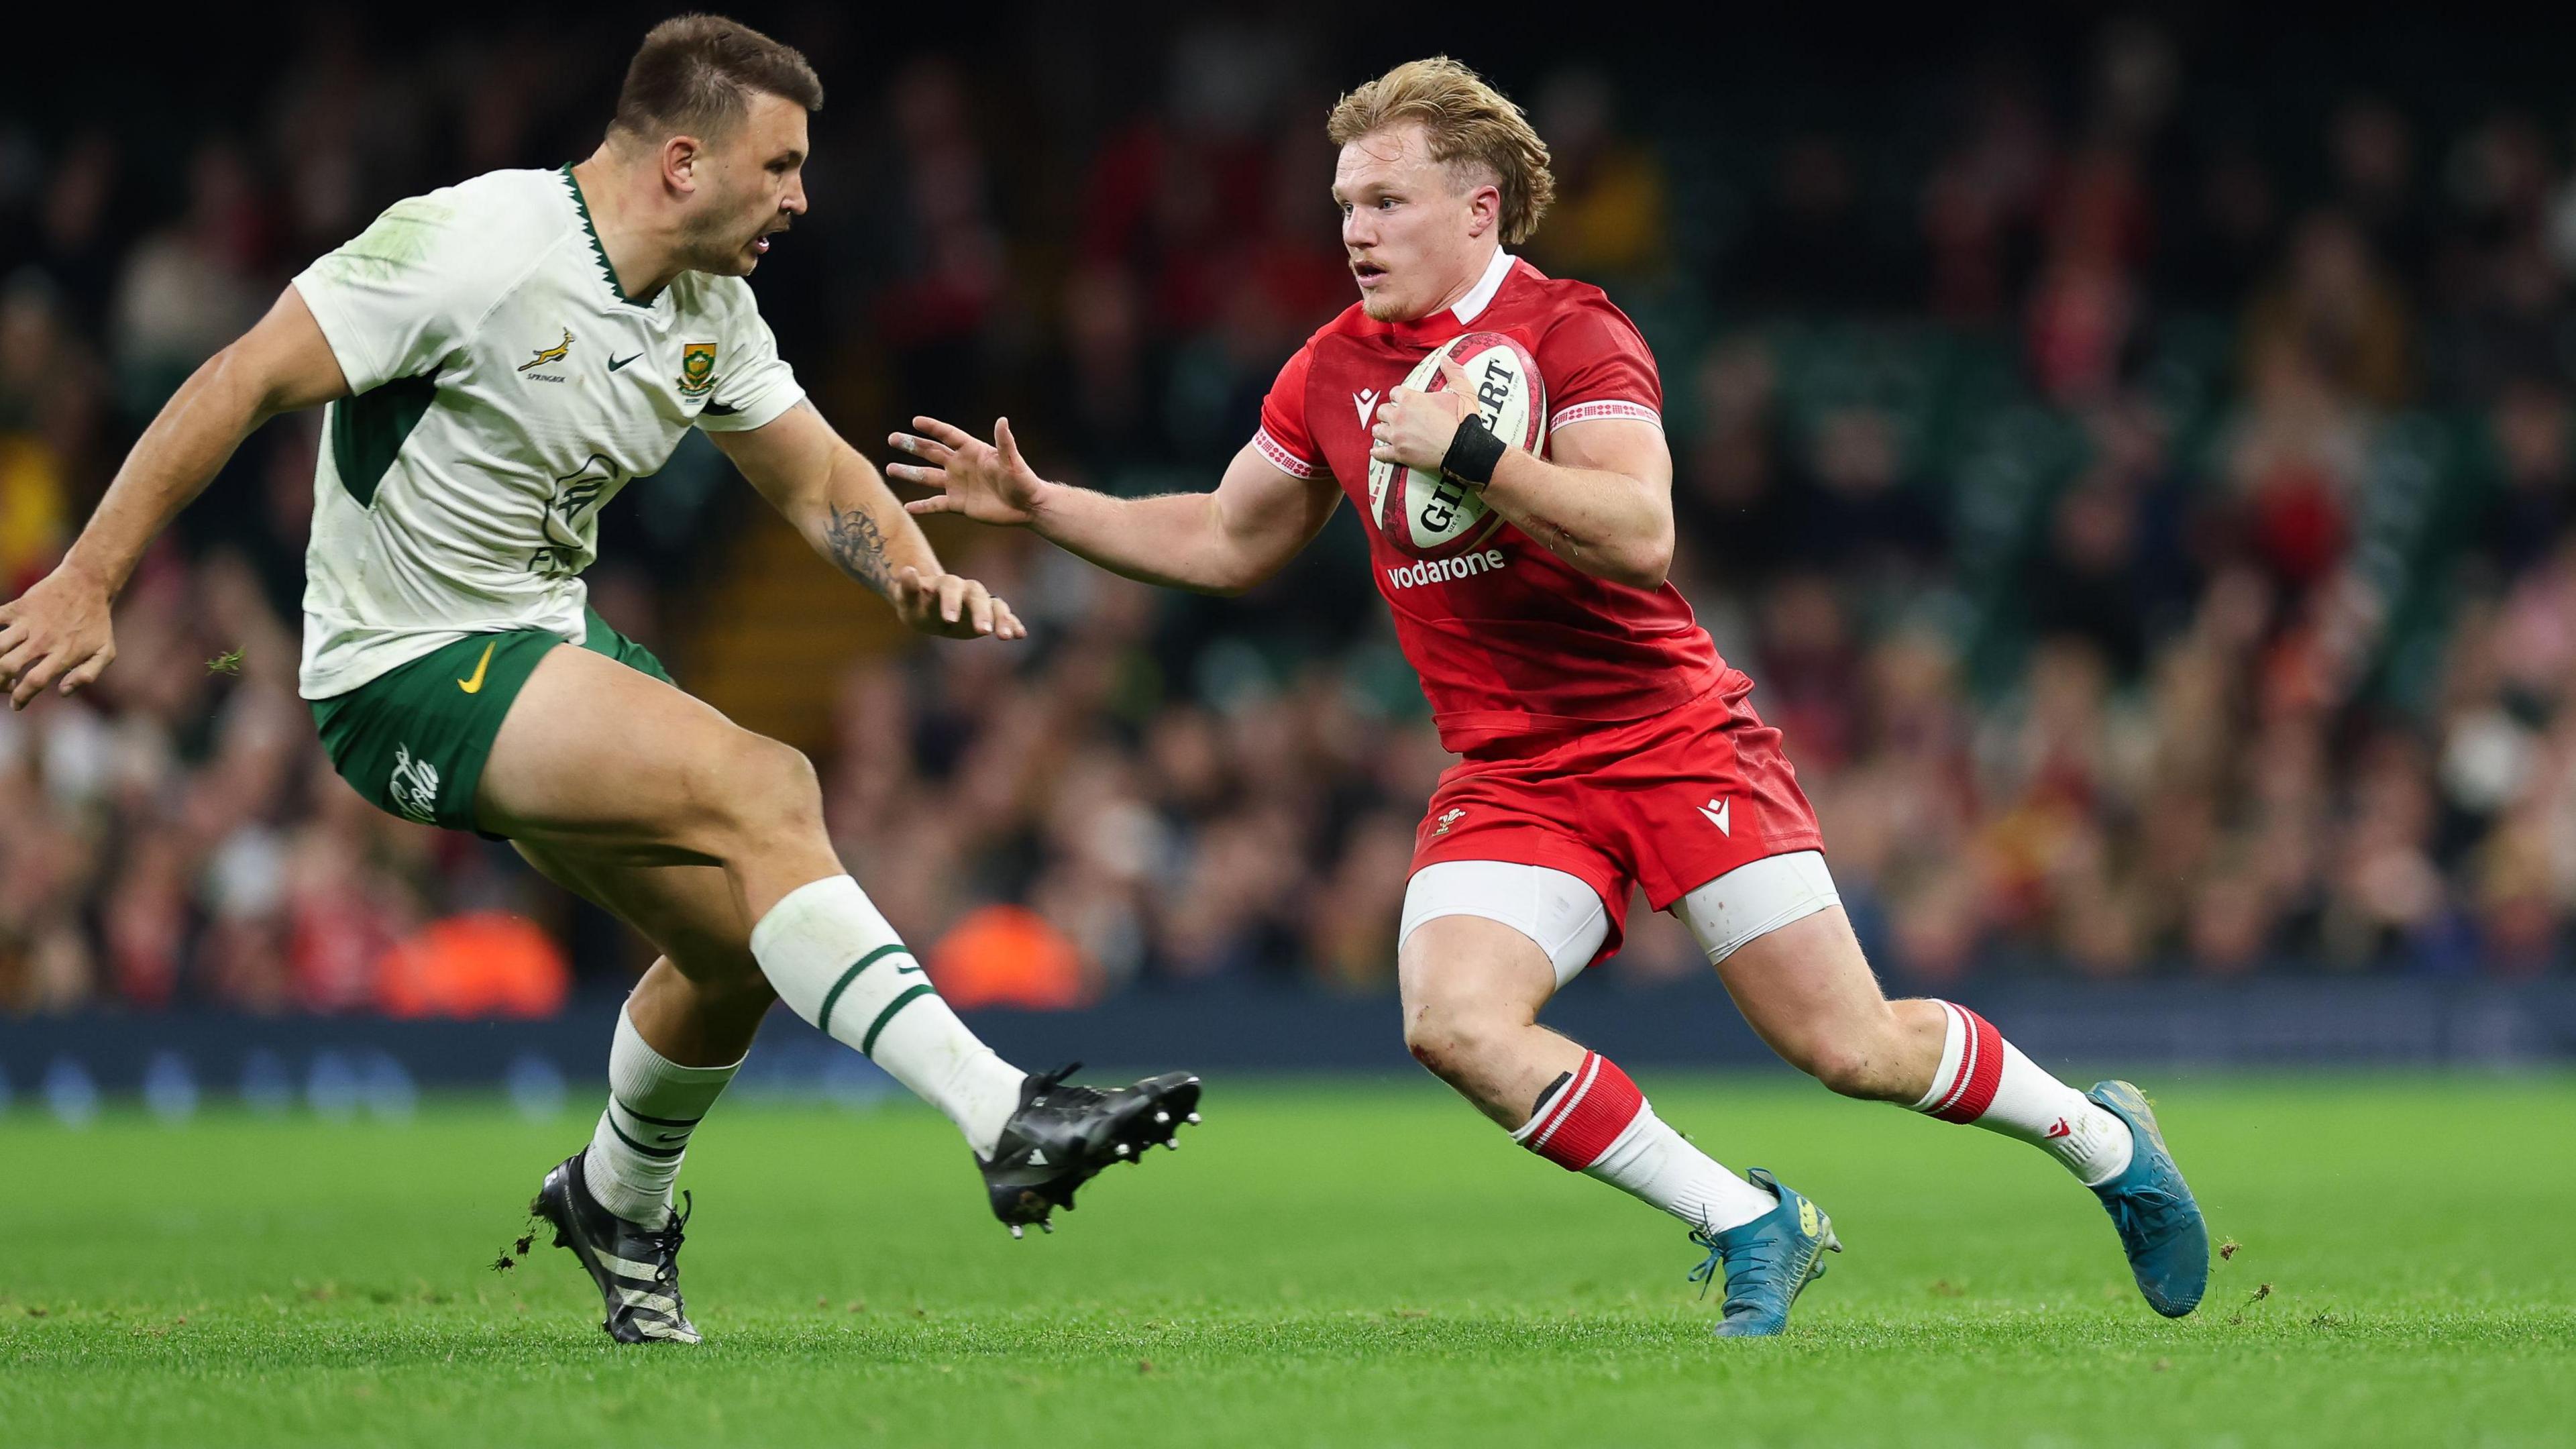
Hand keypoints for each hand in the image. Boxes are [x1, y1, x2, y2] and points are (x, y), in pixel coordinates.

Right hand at [0, 564, 117, 709]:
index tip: (17, 705)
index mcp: (62, 654)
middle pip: (6, 667)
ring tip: (0, 668)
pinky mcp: (18, 608)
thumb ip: (87, 675)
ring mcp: (28, 623)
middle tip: (5, 685)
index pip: (34, 682)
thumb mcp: (105, 652)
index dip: (21, 697)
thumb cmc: (97, 622)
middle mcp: (42, 640)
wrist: (88, 583)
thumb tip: (63, 692)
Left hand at [886, 565, 1026, 641]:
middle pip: (977, 596)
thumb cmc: (916, 602)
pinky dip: (1013, 623)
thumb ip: (907, 587)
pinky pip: (1004, 616)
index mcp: (946, 584)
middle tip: (983, 631)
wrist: (929, 606)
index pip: (950, 589)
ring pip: (995, 605)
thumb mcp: (906, 598)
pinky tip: (1021, 635)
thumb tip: (907, 570)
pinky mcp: (989, 614)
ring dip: (1002, 619)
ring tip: (1007, 636)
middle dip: (981, 613)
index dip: (951, 602)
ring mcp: (980, 601)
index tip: (949, 620)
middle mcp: (966, 589)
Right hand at [889, 416, 1050, 526]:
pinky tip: (907, 507)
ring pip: (927, 477)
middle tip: (892, 438)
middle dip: (912, 445)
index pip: (947, 435)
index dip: (932, 428)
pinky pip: (935, 504)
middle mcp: (961, 465)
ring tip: (889, 469)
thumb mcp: (1012, 461)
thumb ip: (1004, 442)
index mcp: (972, 451)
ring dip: (909, 473)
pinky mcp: (958, 504)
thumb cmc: (1023, 480)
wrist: (1027, 506)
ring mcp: (958, 485)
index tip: (915, 421)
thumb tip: (1002, 420)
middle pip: (931, 452)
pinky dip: (922, 506)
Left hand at [1368, 354, 1476, 472]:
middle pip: (1382, 411)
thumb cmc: (1462, 421)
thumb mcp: (1462, 391)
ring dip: (1381, 430)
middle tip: (1393, 415)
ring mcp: (1397, 436)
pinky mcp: (1399, 454)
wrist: (1463, 448)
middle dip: (1387, 412)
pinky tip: (1376, 451)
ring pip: (1378, 431)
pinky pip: (1381, 453)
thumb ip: (1453, 373)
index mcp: (1411, 399)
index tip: (1402, 399)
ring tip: (1385, 431)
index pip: (1395, 392)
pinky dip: (1378, 452)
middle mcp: (1399, 416)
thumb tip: (1446, 359)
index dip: (1399, 395)